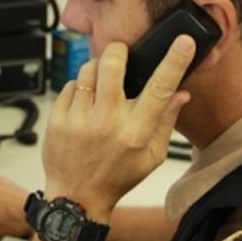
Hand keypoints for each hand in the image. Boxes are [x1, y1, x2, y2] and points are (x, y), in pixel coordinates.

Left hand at [42, 36, 194, 221]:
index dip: (174, 62)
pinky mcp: (58, 119)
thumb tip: (181, 94)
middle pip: (112, 65)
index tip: (183, 42)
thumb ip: (166, 122)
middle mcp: (107, 123)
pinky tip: (85, 105)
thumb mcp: (151, 157)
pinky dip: (79, 88)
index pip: (160, 89)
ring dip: (97, 70)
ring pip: (88, 70)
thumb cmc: (116, 178)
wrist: (77, 198)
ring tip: (101, 87)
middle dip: (118, 51)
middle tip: (121, 56)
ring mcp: (79, 120)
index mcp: (136, 133)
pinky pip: (70, 85)